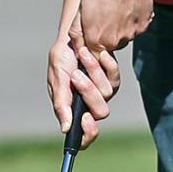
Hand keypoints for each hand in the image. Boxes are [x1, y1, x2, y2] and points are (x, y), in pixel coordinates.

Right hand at [47, 31, 119, 149]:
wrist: (75, 35)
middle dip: (89, 92)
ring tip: (82, 55)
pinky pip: (115, 78)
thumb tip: (65, 129)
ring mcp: (103, 92)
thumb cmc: (61, 58)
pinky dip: (105, 64)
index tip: (85, 119)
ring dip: (93, 72)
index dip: (87, 134)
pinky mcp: (112, 79)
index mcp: (72, 110)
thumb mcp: (57, 77)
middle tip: (76, 75)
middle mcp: (89, 105)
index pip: (83, 136)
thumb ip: (61, 103)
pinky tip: (96, 53)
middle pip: (100, 113)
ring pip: (108, 93)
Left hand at [78, 0, 153, 55]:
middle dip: (104, 35)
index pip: (92, 55)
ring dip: (118, 28)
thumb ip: (78, 26)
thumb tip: (76, 41)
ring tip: (116, 8)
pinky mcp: (143, 27)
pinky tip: (127, 6)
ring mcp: (130, 35)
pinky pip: (134, 29)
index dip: (90, 44)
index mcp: (96, 38)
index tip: (92, 30)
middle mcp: (114, 41)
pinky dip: (131, 22)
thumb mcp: (82, 2)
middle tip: (104, 14)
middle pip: (107, 46)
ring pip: (121, 38)